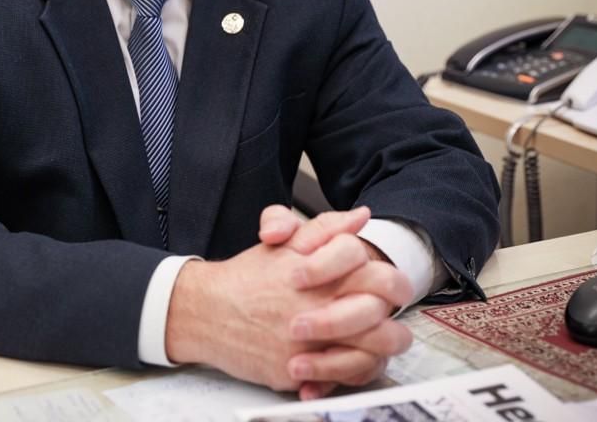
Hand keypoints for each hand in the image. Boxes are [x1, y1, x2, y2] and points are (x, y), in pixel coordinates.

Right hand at [166, 208, 396, 391]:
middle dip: (390, 321)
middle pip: (383, 319)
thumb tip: (360, 216)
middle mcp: (321, 308)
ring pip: (371, 354)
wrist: (205, 311)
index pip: (381, 276)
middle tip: (383, 319)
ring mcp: (311, 343)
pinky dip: (349, 373)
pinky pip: (342, 380)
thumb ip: (327, 228)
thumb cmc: (246, 278)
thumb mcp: (285, 242)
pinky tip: (343, 362)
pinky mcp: (298, 372)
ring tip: (369, 344)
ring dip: (377, 350)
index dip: (391, 283)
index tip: (384, 289)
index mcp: (323, 274)